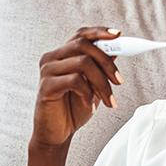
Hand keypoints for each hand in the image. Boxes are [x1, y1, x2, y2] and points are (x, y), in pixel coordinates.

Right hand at [32, 26, 123, 148]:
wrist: (57, 133)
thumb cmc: (73, 108)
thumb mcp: (93, 86)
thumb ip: (100, 68)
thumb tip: (115, 51)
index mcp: (63, 54)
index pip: (81, 34)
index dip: (100, 32)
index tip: (119, 35)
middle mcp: (52, 57)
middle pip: (84, 45)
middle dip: (107, 63)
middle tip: (119, 81)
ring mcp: (47, 70)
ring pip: (82, 63)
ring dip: (102, 83)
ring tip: (109, 100)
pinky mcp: (46, 86)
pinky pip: (74, 80)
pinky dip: (88, 93)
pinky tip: (90, 105)